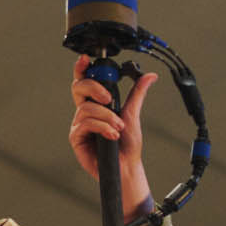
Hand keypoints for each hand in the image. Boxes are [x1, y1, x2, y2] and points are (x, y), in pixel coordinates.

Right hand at [69, 55, 157, 219]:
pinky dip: (102, 127)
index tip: (86, 59)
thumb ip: (137, 93)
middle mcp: (85, 111)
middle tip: (110, 99)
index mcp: (96, 103)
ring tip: (118, 127)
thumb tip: (149, 76)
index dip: (82, 68)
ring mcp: (79, 124)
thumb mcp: (133, 113)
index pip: (85, 81)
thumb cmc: (127, 144)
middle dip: (95, 88)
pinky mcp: (76, 137)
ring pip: (86, 108)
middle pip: (79, 88)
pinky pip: (85, 124)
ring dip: (106, 116)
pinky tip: (111, 135)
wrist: (126, 165)